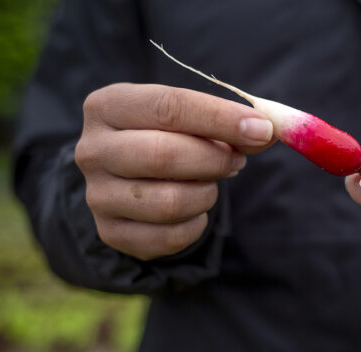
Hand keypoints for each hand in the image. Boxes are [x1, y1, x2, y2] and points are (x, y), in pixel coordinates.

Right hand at [76, 83, 274, 259]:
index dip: (220, 118)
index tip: (261, 129)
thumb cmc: (169, 136)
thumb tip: (267, 131)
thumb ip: (230, 123)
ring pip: (168, 202)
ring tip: (210, 183)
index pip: (168, 106)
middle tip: (238, 161)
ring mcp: (97, 195)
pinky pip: (168, 237)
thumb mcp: (192, 119)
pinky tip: (196, 210)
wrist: (130, 178)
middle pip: (164, 155)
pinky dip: (196, 225)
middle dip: (215, 160)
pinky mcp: (110, 232)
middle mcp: (92, 149)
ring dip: (206, 194)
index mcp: (107, 105)